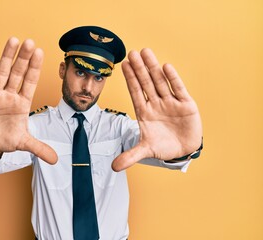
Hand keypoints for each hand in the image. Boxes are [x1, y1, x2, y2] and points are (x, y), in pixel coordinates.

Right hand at [0, 37, 56, 163]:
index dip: (35, 68)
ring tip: (13, 40)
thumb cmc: (5, 140)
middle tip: (30, 42)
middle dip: (24, 59)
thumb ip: (39, 148)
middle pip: (17, 73)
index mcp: (21, 103)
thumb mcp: (23, 143)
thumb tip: (56, 160)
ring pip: (1, 72)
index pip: (30, 82)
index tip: (41, 52)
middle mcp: (8, 95)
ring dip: (6, 57)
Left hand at [112, 48, 201, 170]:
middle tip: (132, 53)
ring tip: (146, 52)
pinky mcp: (185, 104)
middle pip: (146, 83)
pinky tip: (166, 67)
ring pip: (160, 82)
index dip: (130, 78)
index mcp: (144, 112)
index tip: (123, 64)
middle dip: (139, 69)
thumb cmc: (163, 146)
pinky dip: (172, 79)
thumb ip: (131, 156)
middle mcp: (156, 104)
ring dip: (153, 68)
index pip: (135, 92)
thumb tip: (113, 167)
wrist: (183, 150)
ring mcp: (170, 103)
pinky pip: (178, 89)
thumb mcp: (146, 150)